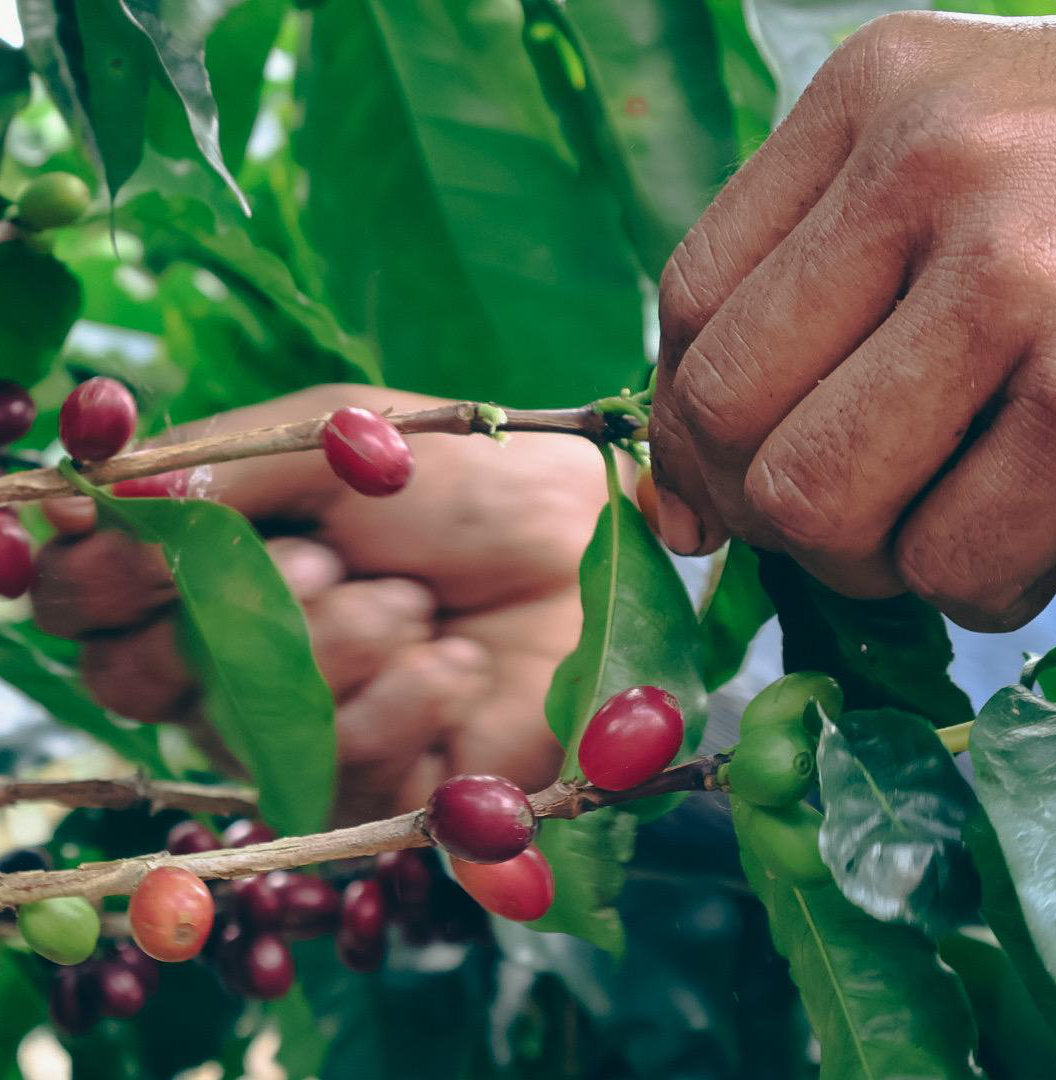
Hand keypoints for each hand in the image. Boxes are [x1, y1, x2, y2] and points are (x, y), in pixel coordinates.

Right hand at [32, 385, 609, 820]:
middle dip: (241, 612)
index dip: (104, 578)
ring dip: (344, 642)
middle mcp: (235, 659)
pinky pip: (339, 766)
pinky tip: (454, 663)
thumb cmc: (460, 481)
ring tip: (418, 602)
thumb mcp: (332, 440)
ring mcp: (301, 728)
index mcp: (209, 569)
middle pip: (138, 679)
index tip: (156, 540)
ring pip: (246, 720)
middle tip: (325, 562)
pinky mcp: (375, 785)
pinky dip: (405, 698)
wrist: (579, 543)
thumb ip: (211, 469)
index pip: (85, 604)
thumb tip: (82, 498)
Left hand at [650, 11, 1055, 629]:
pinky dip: (971, 581)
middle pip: (728, 417)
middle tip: (841, 510)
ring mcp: (1025, 277)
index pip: (689, 306)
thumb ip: (791, 313)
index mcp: (873, 96)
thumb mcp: (936, 186)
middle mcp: (937, 163)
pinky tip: (1025, 521)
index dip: (685, 429)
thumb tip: (672, 514)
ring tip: (935, 515)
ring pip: (817, 507)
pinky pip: (949, 565)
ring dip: (862, 555)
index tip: (719, 483)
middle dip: (765, 505)